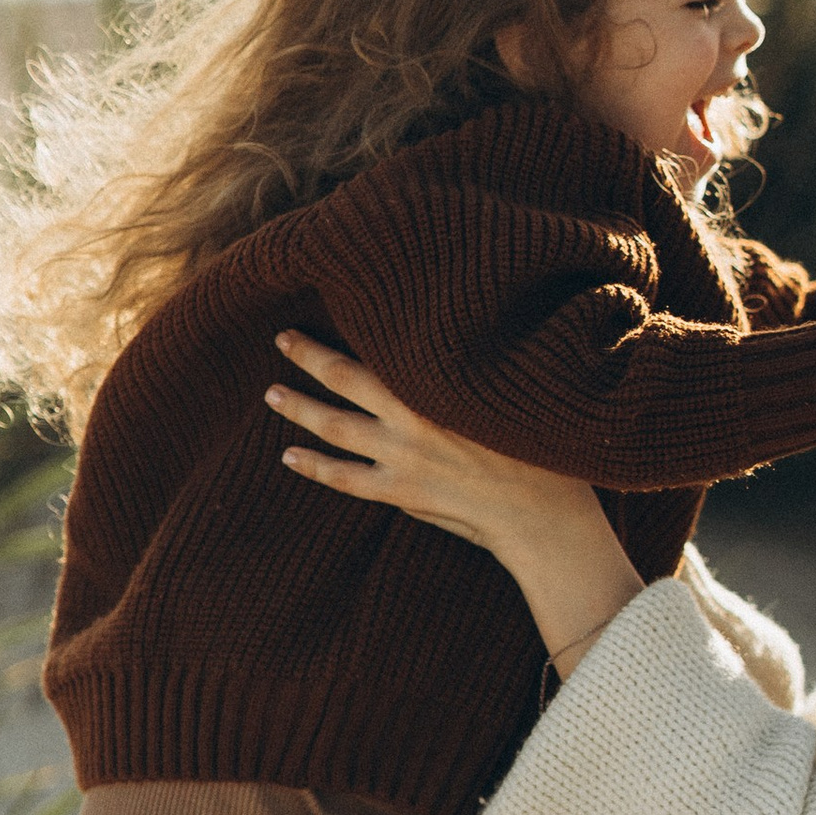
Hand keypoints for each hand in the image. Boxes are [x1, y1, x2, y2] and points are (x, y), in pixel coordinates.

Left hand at [267, 332, 642, 670]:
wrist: (542, 513)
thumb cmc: (539, 450)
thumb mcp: (508, 400)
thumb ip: (470, 382)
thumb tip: (443, 361)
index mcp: (440, 387)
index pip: (385, 346)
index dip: (354, 326)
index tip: (331, 301)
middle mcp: (414, 417)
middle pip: (346, 377)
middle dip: (310, 356)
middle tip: (282, 337)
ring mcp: (403, 456)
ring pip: (335, 426)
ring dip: (300, 408)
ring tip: (273, 393)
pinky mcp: (402, 491)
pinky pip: (344, 478)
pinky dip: (314, 466)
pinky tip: (289, 456)